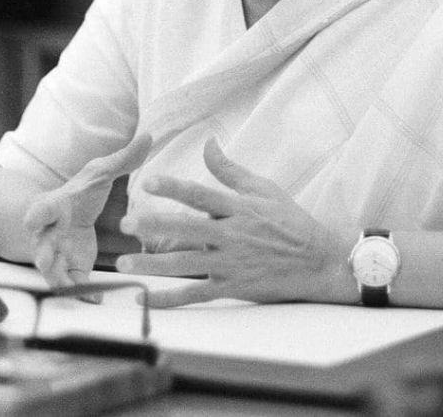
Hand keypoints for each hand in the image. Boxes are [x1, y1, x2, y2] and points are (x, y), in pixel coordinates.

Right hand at [23, 135, 151, 289]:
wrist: (69, 211)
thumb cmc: (83, 190)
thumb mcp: (101, 172)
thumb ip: (124, 158)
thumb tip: (149, 135)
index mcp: (55, 205)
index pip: (40, 209)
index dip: (36, 214)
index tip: (32, 218)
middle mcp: (50, 232)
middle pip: (41, 245)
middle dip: (42, 254)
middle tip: (45, 260)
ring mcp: (58, 252)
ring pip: (52, 271)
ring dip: (59, 280)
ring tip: (71, 290)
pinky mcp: (71, 267)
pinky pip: (72, 283)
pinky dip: (82, 292)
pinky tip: (97, 301)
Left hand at [117, 138, 354, 306]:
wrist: (318, 261)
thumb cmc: (290, 221)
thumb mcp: (263, 189)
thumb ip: (230, 169)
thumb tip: (208, 142)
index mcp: (240, 209)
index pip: (201, 195)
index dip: (175, 188)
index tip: (149, 182)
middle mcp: (233, 236)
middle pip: (187, 230)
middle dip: (155, 227)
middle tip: (126, 224)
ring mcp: (231, 264)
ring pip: (186, 266)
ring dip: (153, 267)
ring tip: (124, 265)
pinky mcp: (233, 288)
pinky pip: (196, 296)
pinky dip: (171, 300)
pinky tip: (146, 299)